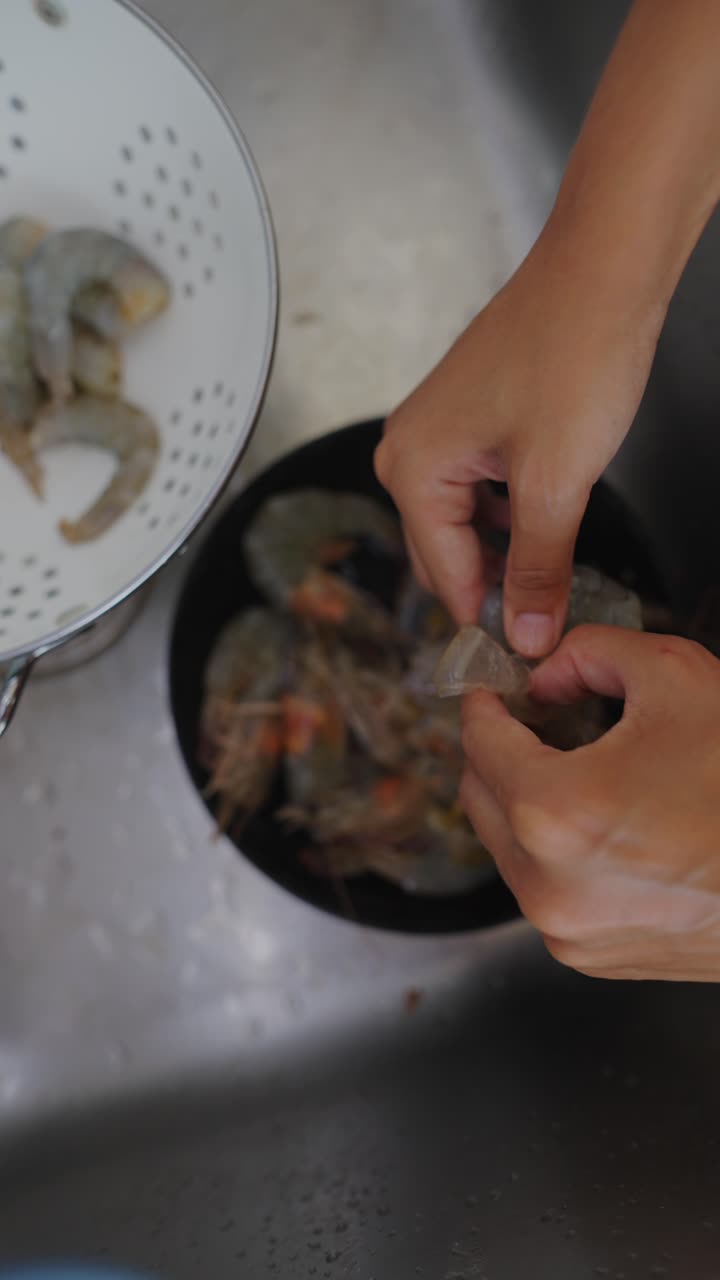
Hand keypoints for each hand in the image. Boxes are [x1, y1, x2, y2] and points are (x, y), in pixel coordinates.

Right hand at [375, 232, 662, 656]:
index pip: (446, 577)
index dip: (491, 623)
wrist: (606, 268)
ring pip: (466, 525)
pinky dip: (512, 516)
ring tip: (555, 577)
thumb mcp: (557, 483)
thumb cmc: (575, 352)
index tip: (529, 657)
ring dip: (508, 554)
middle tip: (547, 623)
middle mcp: (409, 449)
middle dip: (495, 591)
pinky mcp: (470, 416)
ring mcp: (438, 429)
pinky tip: (550, 522)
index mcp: (412, 468)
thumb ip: (537, 570)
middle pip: (446, 555)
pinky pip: (480, 491)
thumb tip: (525, 636)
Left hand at [460, 626, 719, 980]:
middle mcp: (548, 885)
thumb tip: (549, 673)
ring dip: (526, 803)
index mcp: (557, 813)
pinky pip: (545, 888)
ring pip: (508, 846)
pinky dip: (556, 853)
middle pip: (480, 797)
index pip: (480, 742)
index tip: (495, 688)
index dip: (485, 704)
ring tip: (584, 771)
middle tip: (538, 722)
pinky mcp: (590, 956)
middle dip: (500, 752)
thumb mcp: (678, 678)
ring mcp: (567, 930)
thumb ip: (593, 653)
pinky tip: (608, 824)